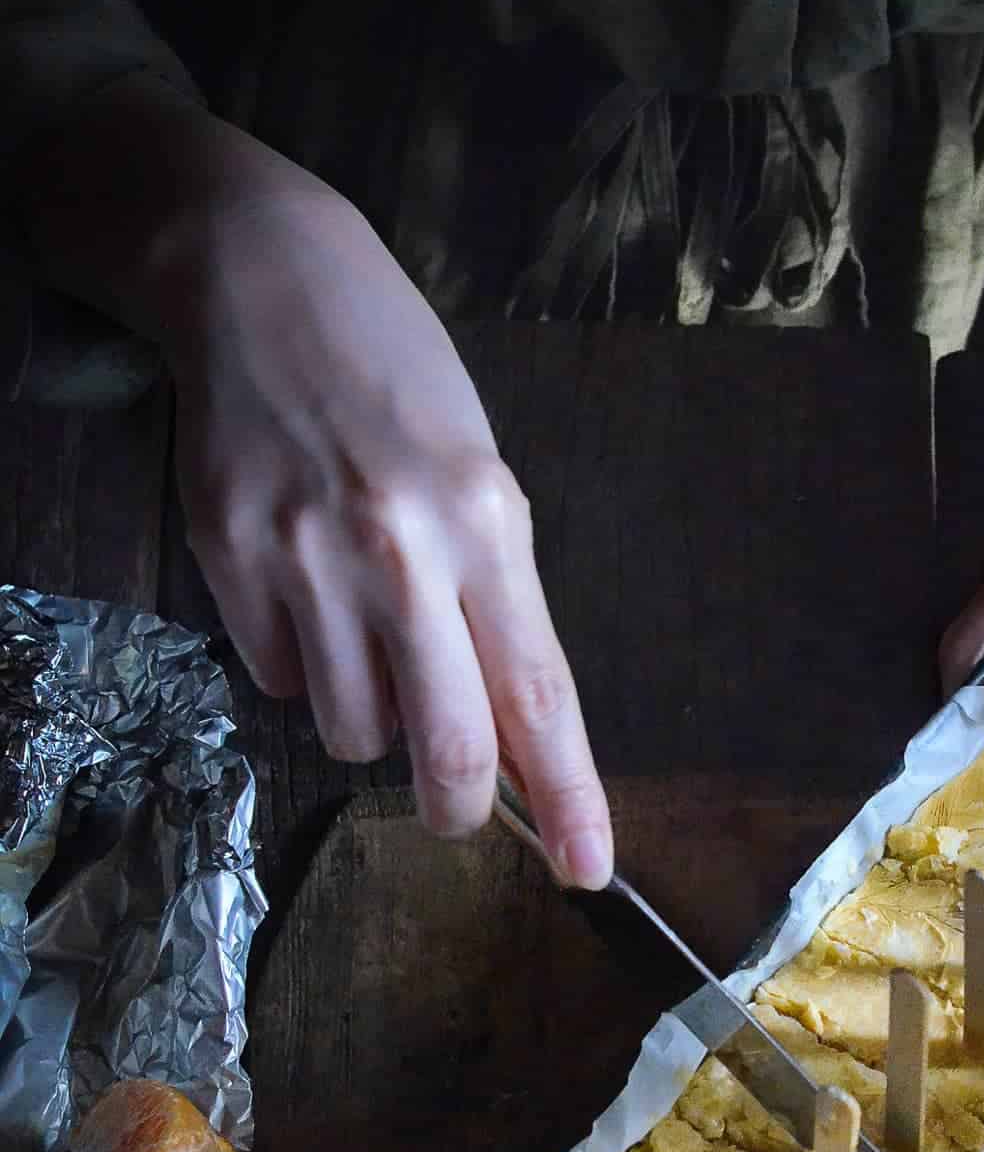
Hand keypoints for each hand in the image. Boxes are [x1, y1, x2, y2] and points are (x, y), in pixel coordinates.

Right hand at [160, 178, 611, 875]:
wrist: (263, 282)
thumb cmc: (397, 382)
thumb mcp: (479, 479)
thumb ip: (496, 608)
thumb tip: (509, 741)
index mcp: (487, 524)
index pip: (540, 698)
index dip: (568, 800)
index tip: (588, 869)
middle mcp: (400, 550)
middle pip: (445, 748)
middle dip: (457, 806)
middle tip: (456, 808)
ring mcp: (304, 559)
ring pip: (349, 730)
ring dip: (369, 718)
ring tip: (367, 632)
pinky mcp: (228, 559)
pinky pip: (279, 680)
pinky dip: (302, 667)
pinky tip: (304, 591)